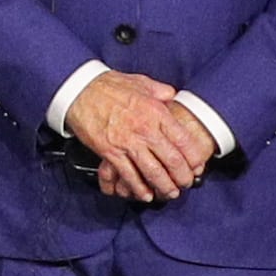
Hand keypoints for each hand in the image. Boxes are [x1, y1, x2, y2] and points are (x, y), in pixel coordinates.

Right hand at [69, 69, 217, 203]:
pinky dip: (139, 188)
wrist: (79, 90)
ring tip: (171, 193)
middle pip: (172, 160)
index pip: (183, 140)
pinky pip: (128, 175)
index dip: (193, 157)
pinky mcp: (111, 152)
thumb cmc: (107, 85)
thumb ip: (160, 91)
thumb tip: (172, 96)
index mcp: (155, 111)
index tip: (197, 166)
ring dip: (164, 186)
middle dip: (182, 176)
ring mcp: (128, 143)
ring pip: (153, 172)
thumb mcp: (140, 82)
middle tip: (186, 183)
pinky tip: (145, 194)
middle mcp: (144, 129)